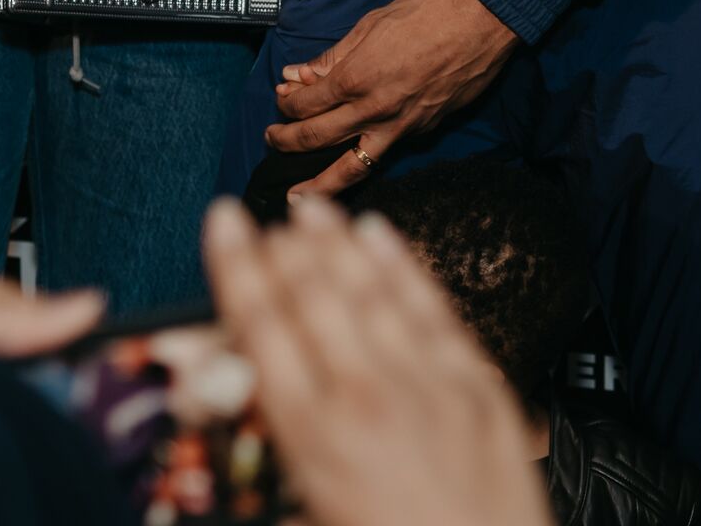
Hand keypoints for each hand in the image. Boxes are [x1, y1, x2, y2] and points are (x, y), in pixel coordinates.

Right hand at [204, 195, 552, 525]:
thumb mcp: (309, 518)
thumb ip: (279, 461)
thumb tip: (249, 412)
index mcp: (315, 440)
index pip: (264, 332)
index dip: (239, 269)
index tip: (223, 223)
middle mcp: (367, 398)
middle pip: (314, 300)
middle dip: (281, 248)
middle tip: (259, 208)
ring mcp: (428, 384)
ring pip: (372, 292)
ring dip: (336, 243)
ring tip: (310, 206)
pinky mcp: (477, 385)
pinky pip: (434, 309)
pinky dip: (403, 266)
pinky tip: (380, 234)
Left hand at [266, 0, 519, 193]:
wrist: (482, 22)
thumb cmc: (427, 14)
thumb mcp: (371, 24)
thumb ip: (332, 56)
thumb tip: (297, 75)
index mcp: (355, 77)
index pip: (304, 105)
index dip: (286, 104)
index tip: (282, 99)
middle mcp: (373, 109)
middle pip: (314, 138)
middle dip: (284, 142)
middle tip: (272, 141)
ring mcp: (400, 126)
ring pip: (351, 167)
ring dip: (318, 187)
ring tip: (297, 198)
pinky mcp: (423, 131)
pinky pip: (387, 151)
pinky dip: (365, 159)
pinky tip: (354, 160)